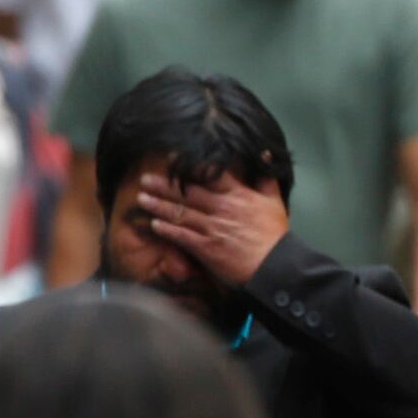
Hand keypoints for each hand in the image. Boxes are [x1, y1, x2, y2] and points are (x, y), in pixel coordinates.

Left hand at [142, 173, 289, 289]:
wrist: (276, 265)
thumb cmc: (275, 234)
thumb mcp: (275, 200)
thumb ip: (266, 176)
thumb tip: (265, 152)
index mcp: (238, 194)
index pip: (209, 174)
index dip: (189, 165)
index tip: (172, 159)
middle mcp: (222, 208)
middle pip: (188, 193)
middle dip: (164, 185)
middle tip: (145, 179)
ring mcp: (213, 228)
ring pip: (181, 212)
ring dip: (159, 205)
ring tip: (142, 198)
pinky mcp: (208, 248)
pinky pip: (183, 236)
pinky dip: (168, 230)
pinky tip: (154, 225)